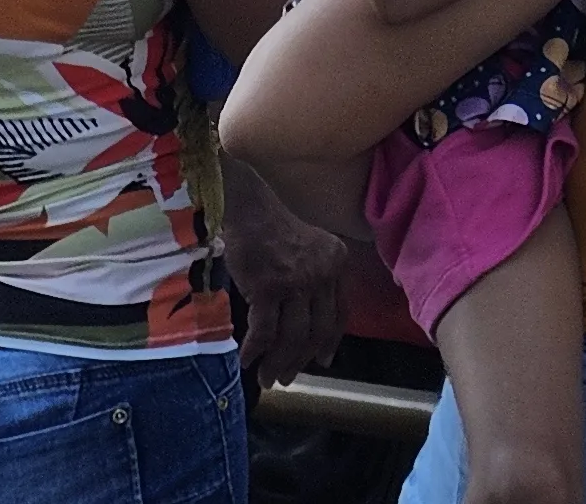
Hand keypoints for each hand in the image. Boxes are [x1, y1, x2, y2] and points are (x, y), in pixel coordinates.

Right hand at [220, 164, 348, 389]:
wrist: (246, 207)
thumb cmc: (272, 230)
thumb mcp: (308, 251)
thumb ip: (317, 282)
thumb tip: (315, 332)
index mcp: (336, 263)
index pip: (340, 313)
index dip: (330, 341)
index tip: (323, 361)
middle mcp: (323, 273)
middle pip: (316, 331)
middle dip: (300, 360)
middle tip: (285, 378)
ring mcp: (297, 281)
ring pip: (292, 336)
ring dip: (278, 363)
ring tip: (266, 378)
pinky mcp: (269, 287)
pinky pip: (264, 331)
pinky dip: (254, 350)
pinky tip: (246, 360)